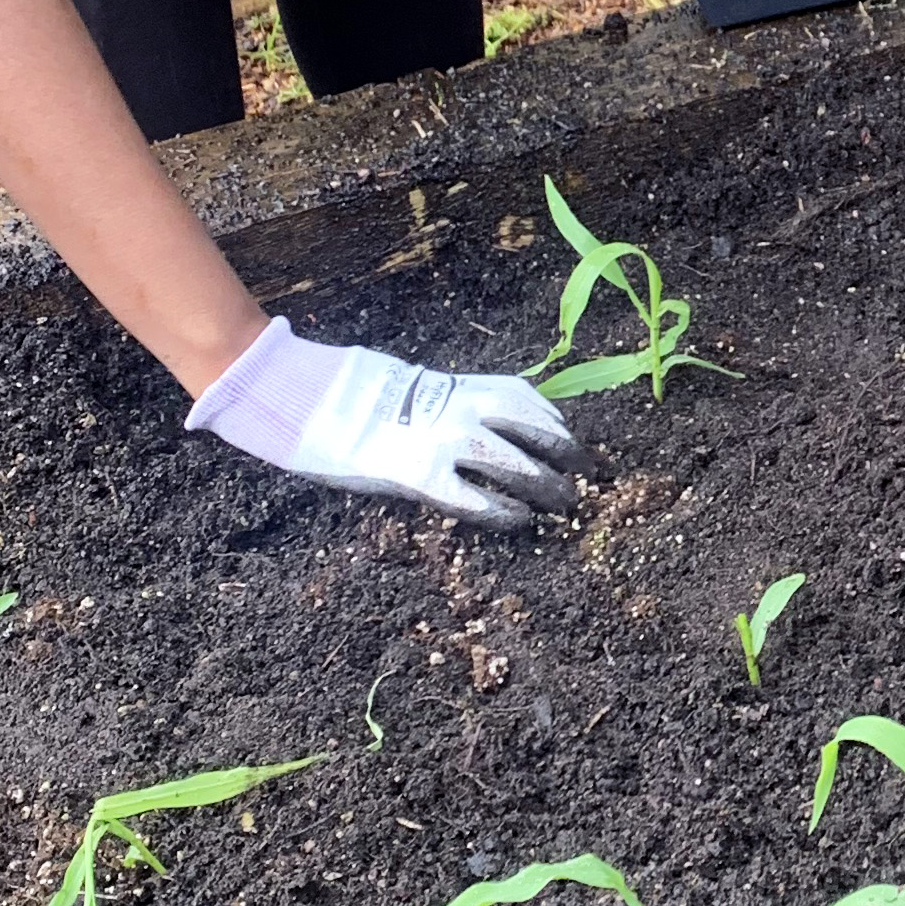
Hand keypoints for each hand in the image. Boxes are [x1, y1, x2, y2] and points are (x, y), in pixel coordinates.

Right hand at [185, 317, 585, 528]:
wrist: (319, 399)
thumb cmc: (364, 395)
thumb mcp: (423, 387)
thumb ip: (459, 401)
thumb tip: (493, 420)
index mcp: (465, 384)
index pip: (528, 401)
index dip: (555, 424)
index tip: (571, 440)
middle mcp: (466, 408)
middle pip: (534, 432)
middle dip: (565, 455)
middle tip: (586, 476)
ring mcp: (447, 442)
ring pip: (516, 465)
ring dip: (545, 486)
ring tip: (564, 503)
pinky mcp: (425, 476)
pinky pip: (477, 499)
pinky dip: (503, 511)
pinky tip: (519, 521)